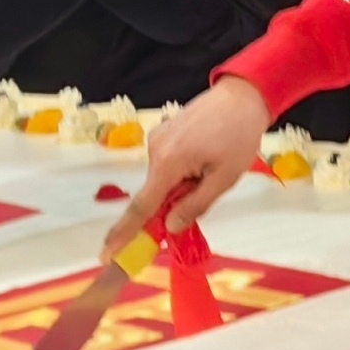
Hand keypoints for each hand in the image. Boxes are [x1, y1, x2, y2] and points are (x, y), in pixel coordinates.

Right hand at [101, 76, 270, 261]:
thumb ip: (195, 205)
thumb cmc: (239, 135)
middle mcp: (155, 149)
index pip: (142, 207)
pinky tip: (206, 155)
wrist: (242, 95)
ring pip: (164, 178)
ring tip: (213, 163)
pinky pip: (167, 163)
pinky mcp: (164, 132)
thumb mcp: (224, 178)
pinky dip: (182, 170)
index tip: (107, 253)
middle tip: (209, 182)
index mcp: (168, 162)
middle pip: (156, 193)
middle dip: (176, 201)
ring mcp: (157, 138)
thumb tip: (169, 227)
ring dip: (183, 184)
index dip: (124, 233)